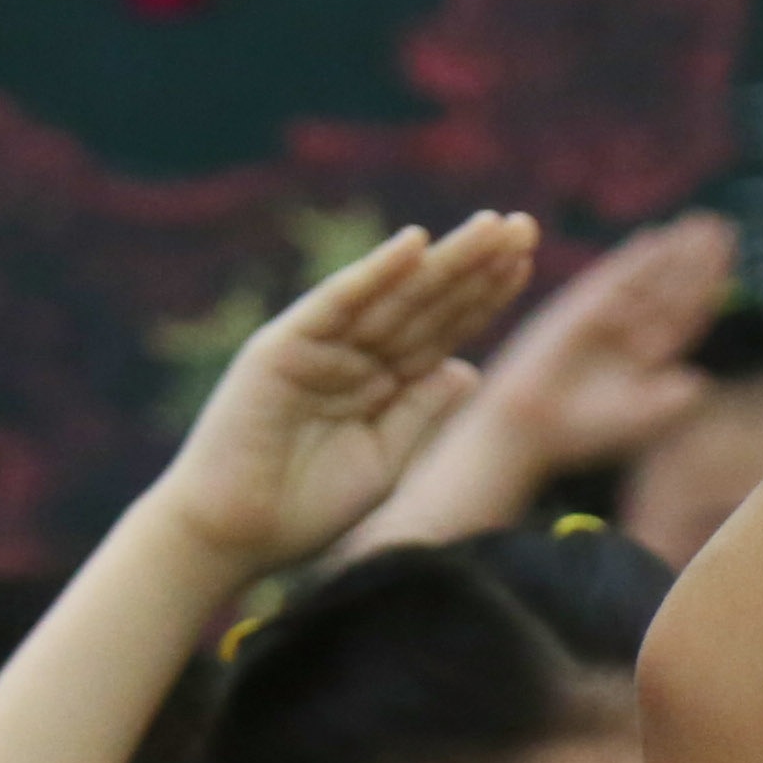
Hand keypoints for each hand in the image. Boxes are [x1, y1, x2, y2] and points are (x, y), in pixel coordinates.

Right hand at [157, 218, 539, 567]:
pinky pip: (336, 303)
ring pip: (392, 295)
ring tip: (490, 227)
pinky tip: (414, 245)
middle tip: (525, 226)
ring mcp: (320, 346)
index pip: (442, 329)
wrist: (235, 535)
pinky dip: (373, 274)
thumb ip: (423, 411)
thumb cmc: (306, 508)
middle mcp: (355, 354)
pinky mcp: (284, 346)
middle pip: (426, 303)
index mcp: (382, 382)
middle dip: (475, 265)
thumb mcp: (386, 458)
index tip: (527, 261)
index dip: (484, 295)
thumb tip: (469, 368)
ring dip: (442, 260)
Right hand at [464, 210, 739, 473]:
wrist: (530, 427)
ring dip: (674, 251)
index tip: (733, 264)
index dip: (711, 288)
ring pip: (649, 278)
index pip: (689, 314)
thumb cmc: (583, 432)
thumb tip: (702, 382)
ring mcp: (606, 318)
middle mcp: (631, 333)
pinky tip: (655, 238)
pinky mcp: (579, 309)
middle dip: (698, 260)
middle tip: (725, 226)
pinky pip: (612, 279)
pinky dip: (633, 259)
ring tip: (699, 222)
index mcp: (651, 358)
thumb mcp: (636, 418)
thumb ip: (670, 402)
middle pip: (674, 289)